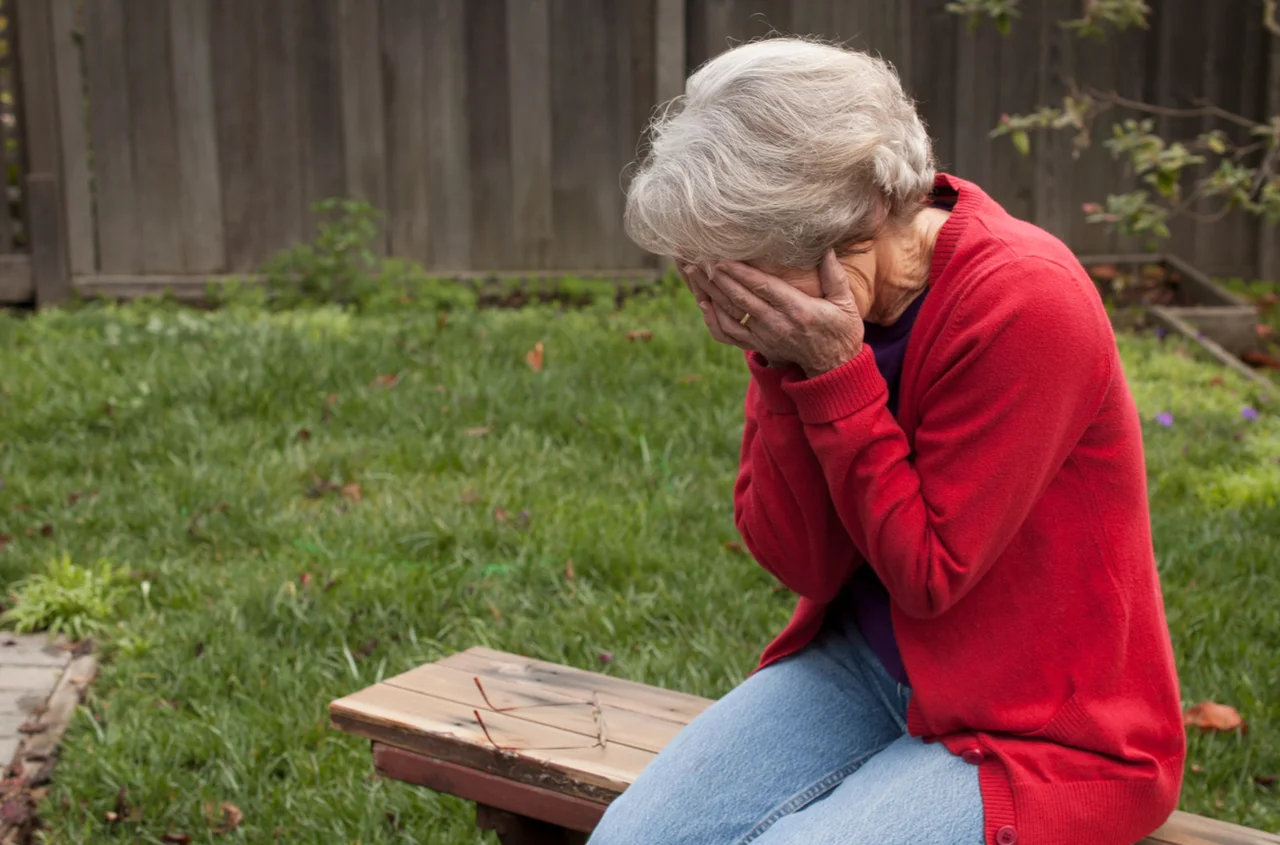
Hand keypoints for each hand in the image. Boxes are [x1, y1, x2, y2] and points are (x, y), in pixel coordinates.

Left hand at [692, 251, 864, 377]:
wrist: (833, 369)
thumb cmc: (841, 331)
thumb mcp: (845, 303)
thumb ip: (834, 275)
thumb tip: (826, 249)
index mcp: (798, 310)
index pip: (763, 288)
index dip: (740, 273)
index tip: (723, 257)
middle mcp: (777, 324)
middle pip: (741, 298)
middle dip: (718, 278)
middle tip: (699, 259)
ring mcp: (765, 337)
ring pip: (731, 314)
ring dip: (710, 294)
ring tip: (695, 275)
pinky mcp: (758, 345)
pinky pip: (730, 334)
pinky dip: (714, 320)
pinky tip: (704, 304)